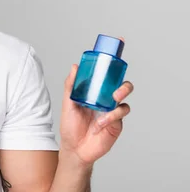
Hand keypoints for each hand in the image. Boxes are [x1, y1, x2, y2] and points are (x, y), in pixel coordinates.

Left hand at [59, 38, 133, 166]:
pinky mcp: (117, 124)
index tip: (119, 42)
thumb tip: (74, 66)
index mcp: (95, 92)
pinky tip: (101, 123)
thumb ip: (70, 86)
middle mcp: (106, 100)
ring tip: (109, 103)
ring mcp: (113, 112)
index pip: (107, 75)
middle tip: (116, 88)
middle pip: (123, 86)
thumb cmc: (70, 126)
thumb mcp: (67, 103)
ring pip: (125, 100)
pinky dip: (112, 116)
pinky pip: (120, 115)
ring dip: (119, 100)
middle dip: (124, 84)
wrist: (74, 149)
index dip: (114, 61)